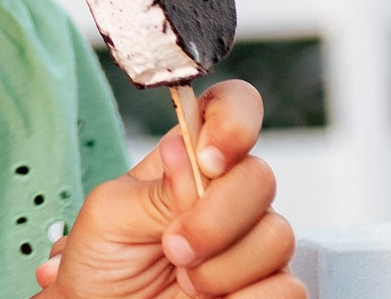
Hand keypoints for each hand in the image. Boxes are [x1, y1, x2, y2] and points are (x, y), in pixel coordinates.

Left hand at [36, 80, 301, 298]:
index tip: (208, 159)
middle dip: (215, 219)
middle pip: (260, 177)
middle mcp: (228, 194)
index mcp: (188, 160)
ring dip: (223, 267)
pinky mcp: (269, 286)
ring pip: (278, 235)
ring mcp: (252, 240)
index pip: (232, 110)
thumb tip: (188, 152)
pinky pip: (288, 286)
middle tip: (173, 247)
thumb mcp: (111, 213)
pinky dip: (245, 298)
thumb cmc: (102, 261)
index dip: (234, 121)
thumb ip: (156, 187)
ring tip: (184, 279)